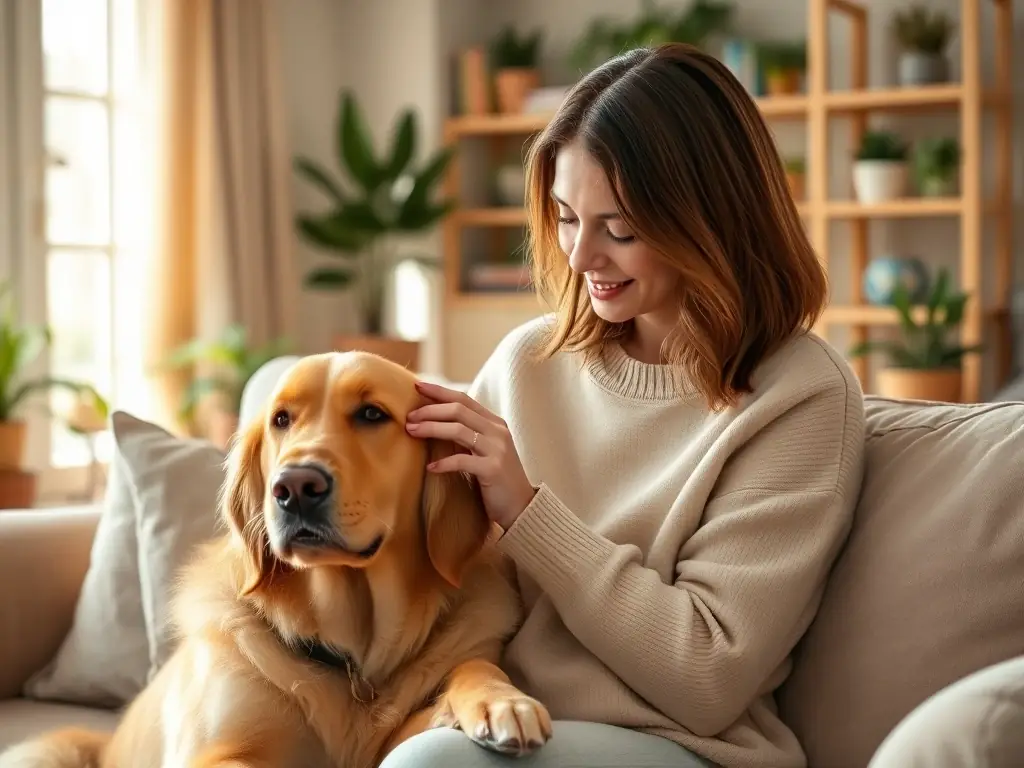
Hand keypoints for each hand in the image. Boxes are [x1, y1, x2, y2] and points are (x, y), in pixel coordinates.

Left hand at [406, 381, 536, 528]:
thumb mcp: (484, 450)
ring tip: (412, 432)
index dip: (440, 391)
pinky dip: (444, 462)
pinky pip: (463, 460)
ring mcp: (497, 449)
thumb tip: (434, 423)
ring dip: (432, 428)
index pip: (464, 399)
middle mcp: (498, 432)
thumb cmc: (496, 479)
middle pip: (459, 410)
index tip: (417, 386)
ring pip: (459, 430)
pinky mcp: (493, 469)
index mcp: (495, 423)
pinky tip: (430, 467)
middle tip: (409, 416)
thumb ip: (468, 435)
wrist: (521, 507)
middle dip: (430, 410)